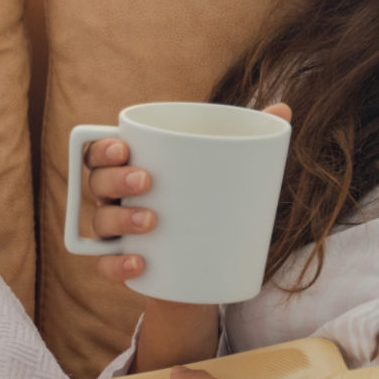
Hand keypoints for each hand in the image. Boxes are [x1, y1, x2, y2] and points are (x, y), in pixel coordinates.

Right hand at [81, 101, 291, 289]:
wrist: (203, 268)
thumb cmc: (207, 202)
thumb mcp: (224, 172)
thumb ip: (245, 140)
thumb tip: (283, 109)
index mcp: (130, 167)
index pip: (99, 151)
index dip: (103, 148)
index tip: (125, 147)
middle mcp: (114, 198)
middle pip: (96, 182)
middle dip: (114, 178)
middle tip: (146, 181)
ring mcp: (116, 233)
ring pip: (99, 222)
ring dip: (120, 218)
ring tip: (152, 220)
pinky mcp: (124, 265)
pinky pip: (106, 266)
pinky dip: (117, 264)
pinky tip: (139, 262)